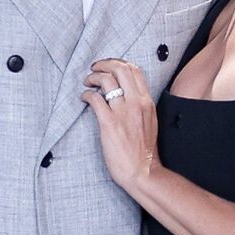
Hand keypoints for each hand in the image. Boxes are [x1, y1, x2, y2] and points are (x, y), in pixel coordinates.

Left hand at [81, 59, 157, 194]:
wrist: (143, 171)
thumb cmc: (144, 152)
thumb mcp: (149, 122)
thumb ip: (140, 106)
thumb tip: (127, 95)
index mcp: (147, 102)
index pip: (135, 70)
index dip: (119, 63)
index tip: (109, 66)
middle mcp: (136, 103)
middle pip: (121, 69)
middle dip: (104, 64)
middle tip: (95, 68)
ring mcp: (123, 113)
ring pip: (106, 80)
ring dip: (93, 77)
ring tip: (87, 82)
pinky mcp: (109, 123)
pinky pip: (95, 99)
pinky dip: (87, 94)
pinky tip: (84, 98)